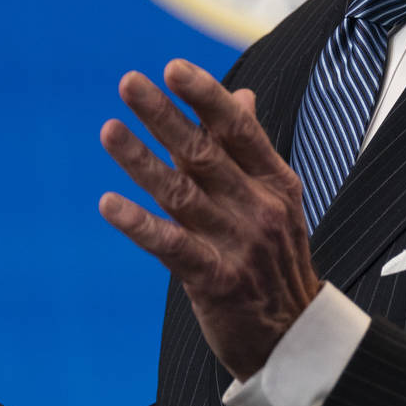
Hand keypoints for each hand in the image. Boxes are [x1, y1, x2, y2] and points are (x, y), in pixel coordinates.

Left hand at [99, 60, 319, 380]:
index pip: (239, 129)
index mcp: (276, 182)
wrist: (295, 338)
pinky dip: (139, 224)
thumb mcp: (277, 200)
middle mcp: (259, 207)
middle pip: (205, 153)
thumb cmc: (277, 262)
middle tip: (129, 83)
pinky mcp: (215, 280)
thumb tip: (242, 96)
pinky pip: (171, 245)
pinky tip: (109, 204)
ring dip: (141, 160)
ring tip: (109, 131)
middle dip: (164, 115)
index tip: (174, 68)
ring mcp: (238, 244)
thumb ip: (251, 150)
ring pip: (181, 193)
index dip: (206, 96)